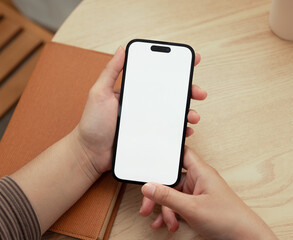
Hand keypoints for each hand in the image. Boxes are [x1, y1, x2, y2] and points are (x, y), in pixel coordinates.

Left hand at [73, 47, 206, 178]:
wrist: (90, 154)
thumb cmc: (92, 123)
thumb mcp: (99, 93)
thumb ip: (110, 72)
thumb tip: (121, 49)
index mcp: (134, 92)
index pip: (157, 77)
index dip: (175, 69)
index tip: (191, 61)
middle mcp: (144, 105)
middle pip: (171, 95)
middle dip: (188, 92)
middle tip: (199, 92)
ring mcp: (148, 122)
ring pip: (173, 114)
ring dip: (187, 112)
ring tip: (193, 115)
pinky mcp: (150, 137)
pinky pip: (169, 132)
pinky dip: (180, 130)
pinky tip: (185, 131)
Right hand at [139, 147, 277, 239]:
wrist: (244, 237)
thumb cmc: (227, 218)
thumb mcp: (192, 208)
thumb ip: (168, 197)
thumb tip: (149, 187)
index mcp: (200, 172)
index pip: (180, 154)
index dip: (166, 156)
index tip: (149, 164)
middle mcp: (199, 179)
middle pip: (172, 179)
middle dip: (158, 194)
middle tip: (147, 207)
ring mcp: (198, 193)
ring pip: (173, 195)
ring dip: (165, 209)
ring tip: (163, 222)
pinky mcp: (198, 205)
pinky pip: (179, 205)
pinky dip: (172, 214)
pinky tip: (169, 224)